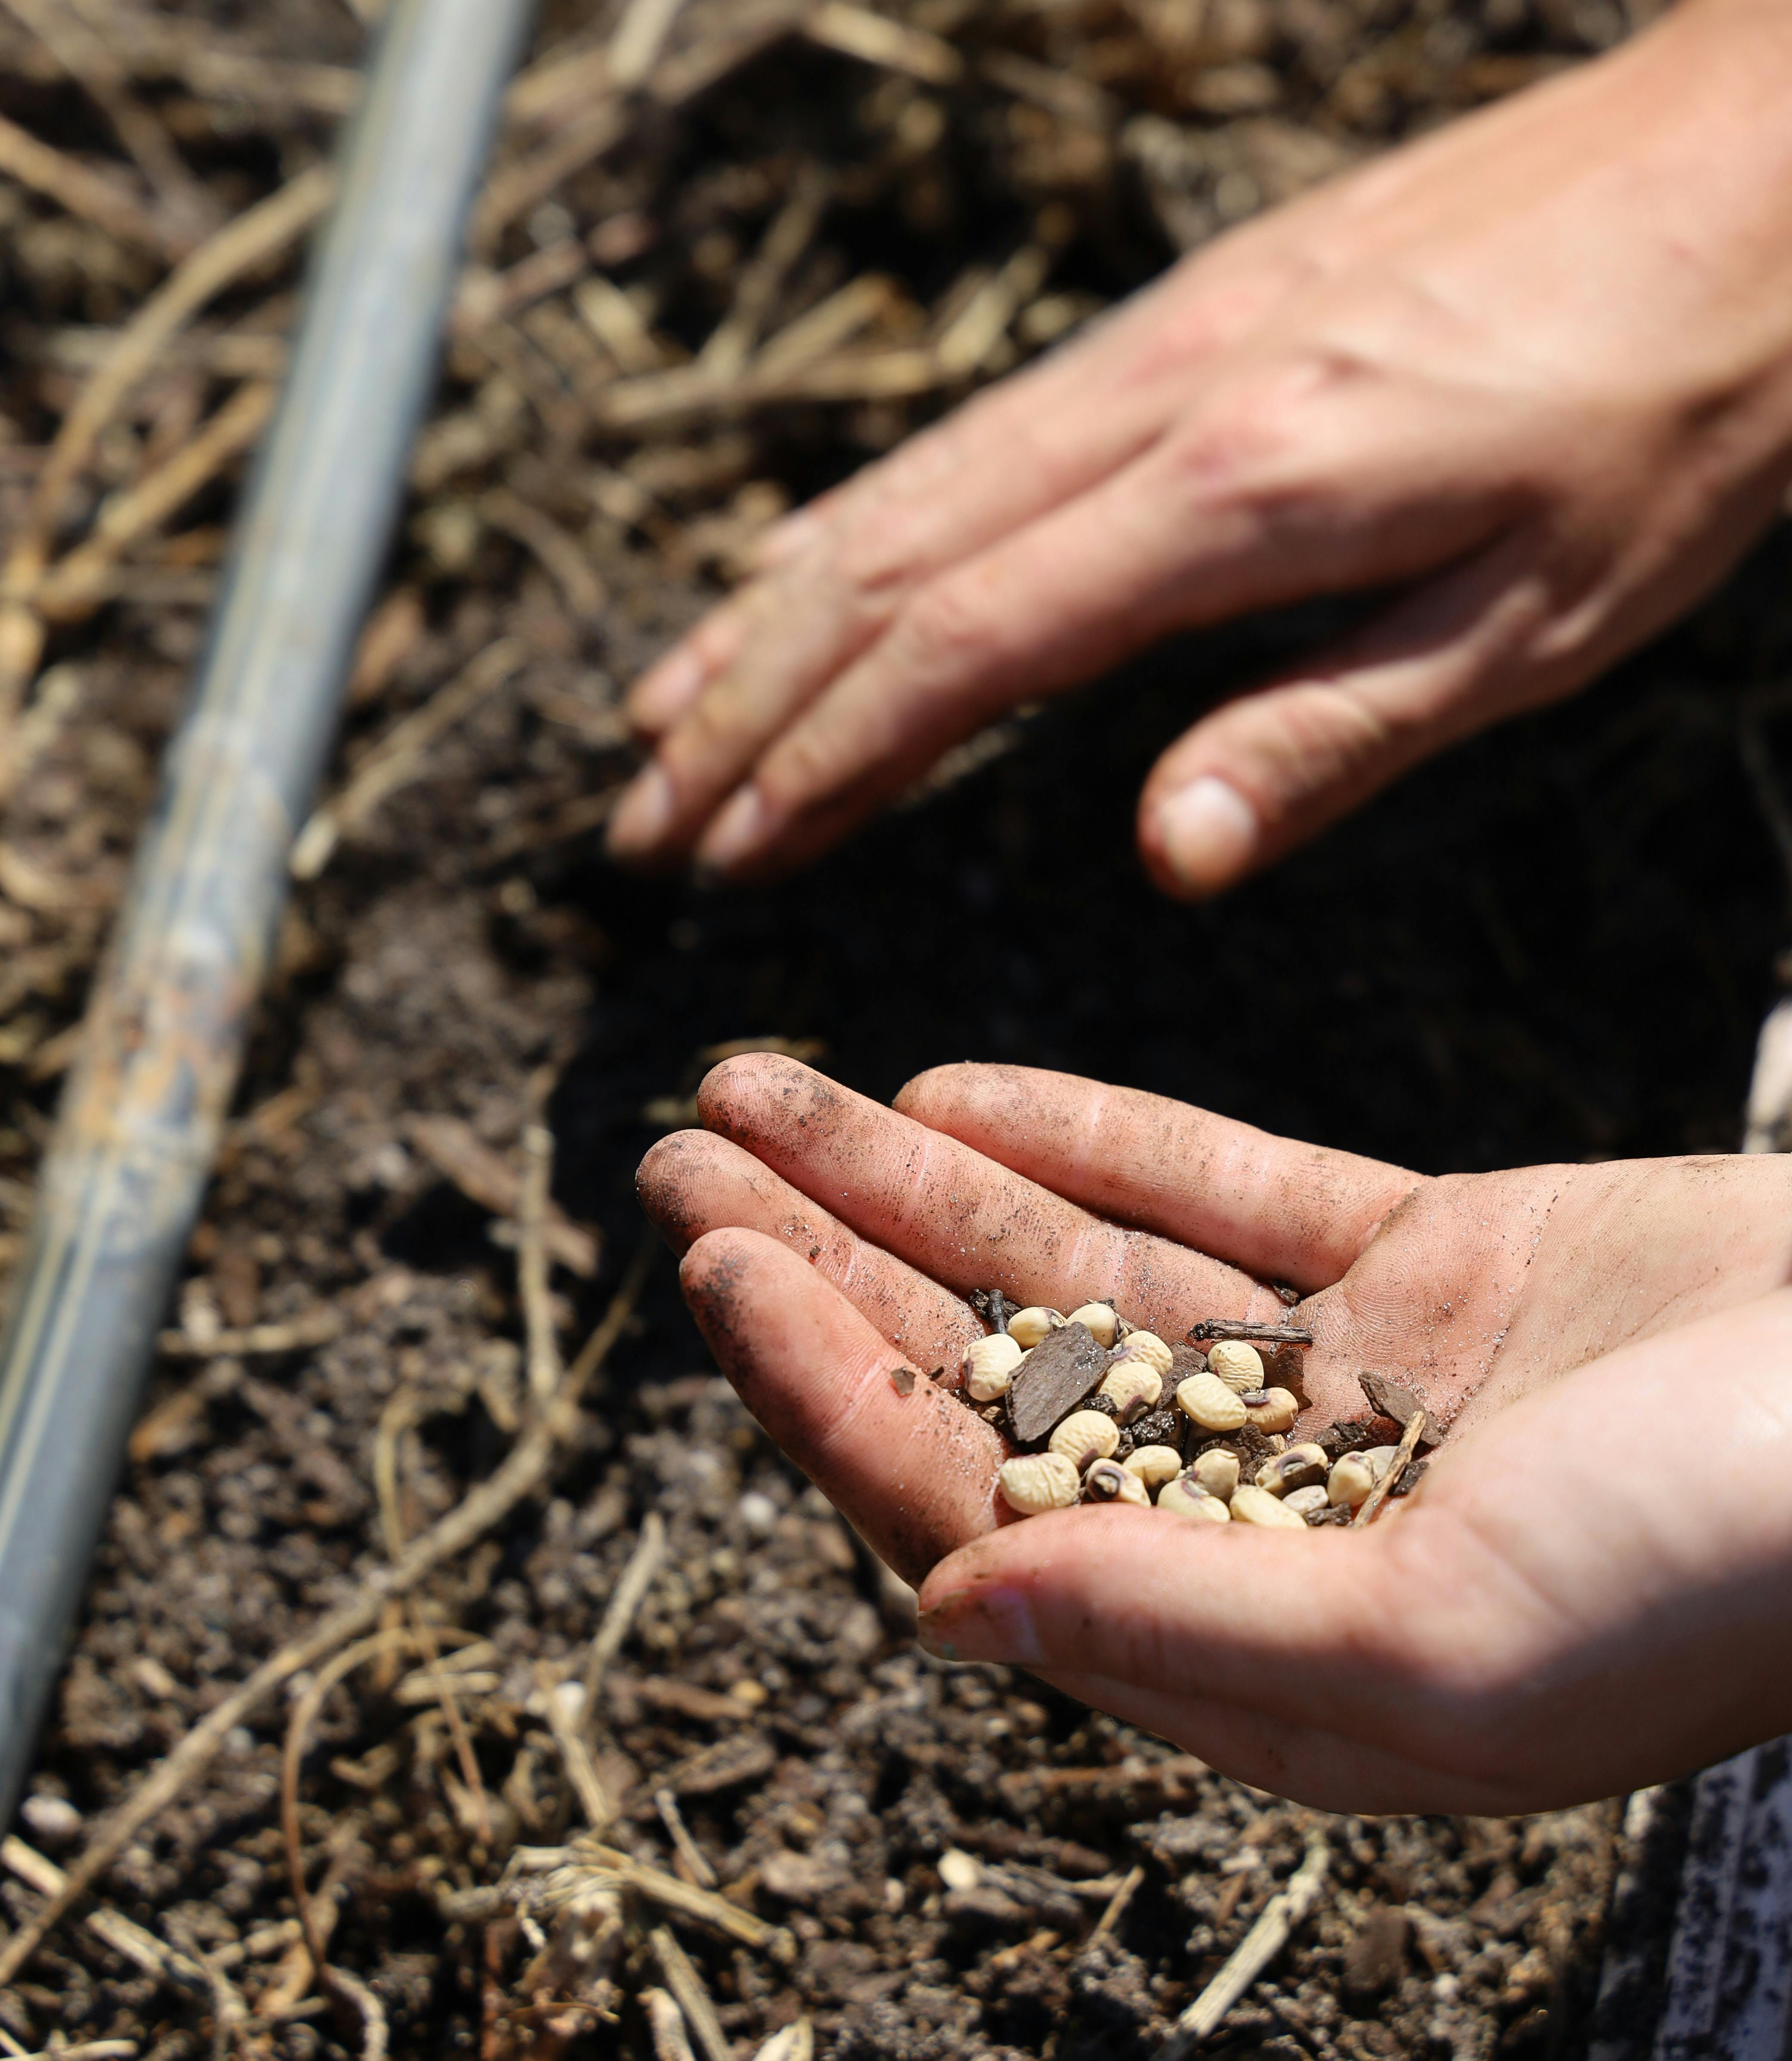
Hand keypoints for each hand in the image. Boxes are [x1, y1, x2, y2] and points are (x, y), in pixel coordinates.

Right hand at [609, 0, 1791, 893]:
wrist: (1747, 160)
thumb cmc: (1673, 409)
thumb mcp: (1542, 616)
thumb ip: (1334, 731)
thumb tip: (1164, 857)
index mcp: (1248, 493)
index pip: (968, 645)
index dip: (826, 758)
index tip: (726, 850)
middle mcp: (1166, 397)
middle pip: (893, 562)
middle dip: (747, 704)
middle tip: (639, 820)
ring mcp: (1164, 334)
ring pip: (911, 485)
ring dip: (773, 609)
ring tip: (666, 712)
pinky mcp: (1189, 304)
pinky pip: (981, 429)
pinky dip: (867, 515)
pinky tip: (815, 567)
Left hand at [638, 1052, 1791, 1813]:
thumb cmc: (1724, 1564)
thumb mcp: (1447, 1648)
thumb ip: (1189, 1629)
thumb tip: (951, 1604)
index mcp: (1261, 1642)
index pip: (978, 1496)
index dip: (829, 1384)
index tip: (717, 1264)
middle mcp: (1278, 1515)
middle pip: (993, 1369)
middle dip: (831, 1261)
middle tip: (682, 1151)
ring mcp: (1354, 1384)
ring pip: (1080, 1263)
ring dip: (920, 1178)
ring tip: (770, 1086)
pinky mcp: (1434, 1266)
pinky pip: (1223, 1191)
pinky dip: (1095, 1132)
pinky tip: (957, 1086)